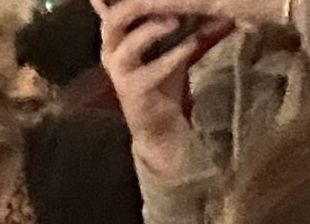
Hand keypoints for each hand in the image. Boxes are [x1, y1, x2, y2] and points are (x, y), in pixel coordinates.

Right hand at [93, 0, 207, 163]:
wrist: (160, 126)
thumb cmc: (162, 83)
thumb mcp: (168, 47)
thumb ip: (174, 23)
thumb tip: (199, 2)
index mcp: (114, 38)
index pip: (116, 8)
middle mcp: (110, 51)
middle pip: (114, 19)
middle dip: (138, 5)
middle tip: (167, 1)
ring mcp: (119, 71)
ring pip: (129, 43)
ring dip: (153, 29)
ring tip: (176, 21)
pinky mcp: (133, 90)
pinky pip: (153, 69)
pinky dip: (174, 55)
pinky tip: (192, 45)